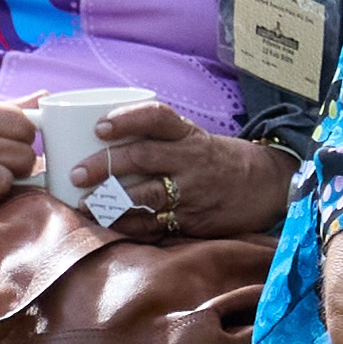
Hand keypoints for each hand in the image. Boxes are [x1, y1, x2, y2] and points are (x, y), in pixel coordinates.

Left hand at [65, 101, 293, 240]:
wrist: (267, 184)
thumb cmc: (213, 159)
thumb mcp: (192, 139)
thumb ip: (154, 138)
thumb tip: (89, 138)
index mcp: (187, 134)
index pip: (158, 117)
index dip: (127, 119)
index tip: (99, 126)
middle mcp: (190, 160)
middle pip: (144, 157)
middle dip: (105, 165)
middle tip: (76, 174)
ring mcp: (193, 191)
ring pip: (146, 195)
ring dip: (110, 202)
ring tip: (84, 205)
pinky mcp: (193, 219)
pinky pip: (154, 225)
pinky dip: (127, 226)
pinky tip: (106, 225)